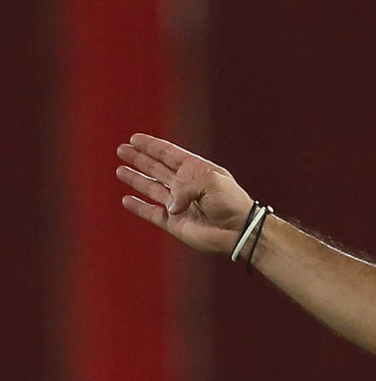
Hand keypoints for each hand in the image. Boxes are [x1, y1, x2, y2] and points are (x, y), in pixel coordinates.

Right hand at [116, 134, 254, 254]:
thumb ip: (185, 188)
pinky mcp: (175, 222)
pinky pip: (152, 213)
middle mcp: (185, 185)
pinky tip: (127, 200)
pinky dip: (139, 207)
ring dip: (136, 179)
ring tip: (120, 170)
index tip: (134, 138)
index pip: (169, 154)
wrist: (239, 230)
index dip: (151, 146)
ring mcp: (179, 204)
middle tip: (121, 150)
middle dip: (139, 159)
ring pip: (152, 188)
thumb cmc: (232, 202)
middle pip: (156, 168)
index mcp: (196, 170)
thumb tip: (169, 205)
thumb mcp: (211, 182)